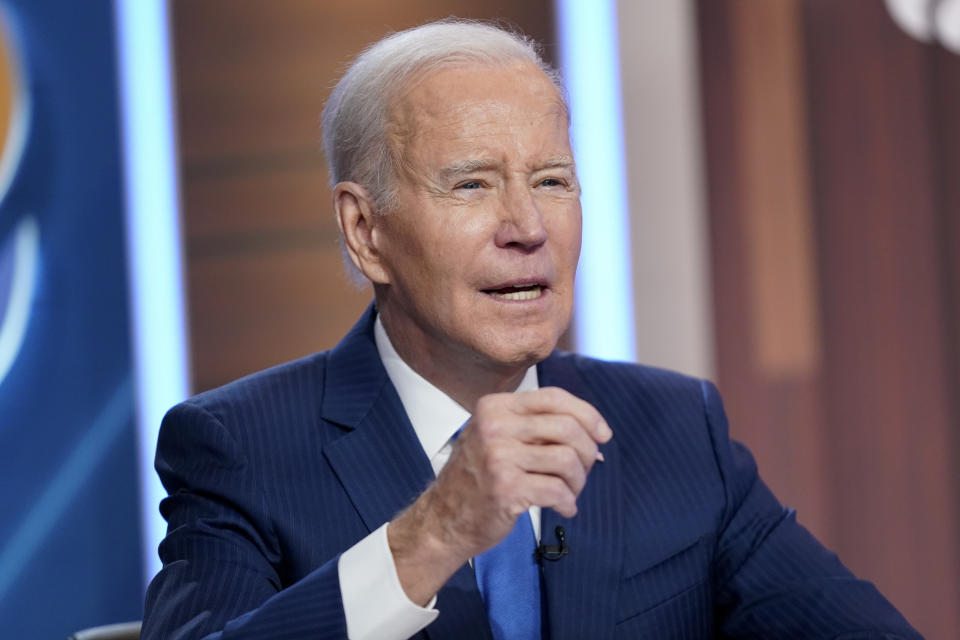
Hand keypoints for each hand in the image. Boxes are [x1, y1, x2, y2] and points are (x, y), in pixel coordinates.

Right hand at [388, 387, 611, 604]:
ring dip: (579, 481)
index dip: (588, 414)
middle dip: (587, 452)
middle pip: (567, 427)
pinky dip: (568, 502)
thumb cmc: (480, 478)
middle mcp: (494, 426)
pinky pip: (557, 490)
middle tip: (585, 471)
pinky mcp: (506, 488)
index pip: (554, 397)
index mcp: (495, 407)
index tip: (604, 435)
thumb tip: (596, 434)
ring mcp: (498, 457)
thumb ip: (538, 428)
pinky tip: (564, 508)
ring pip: (567, 459)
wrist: (443, 520)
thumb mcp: (498, 437)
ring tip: (570, 493)